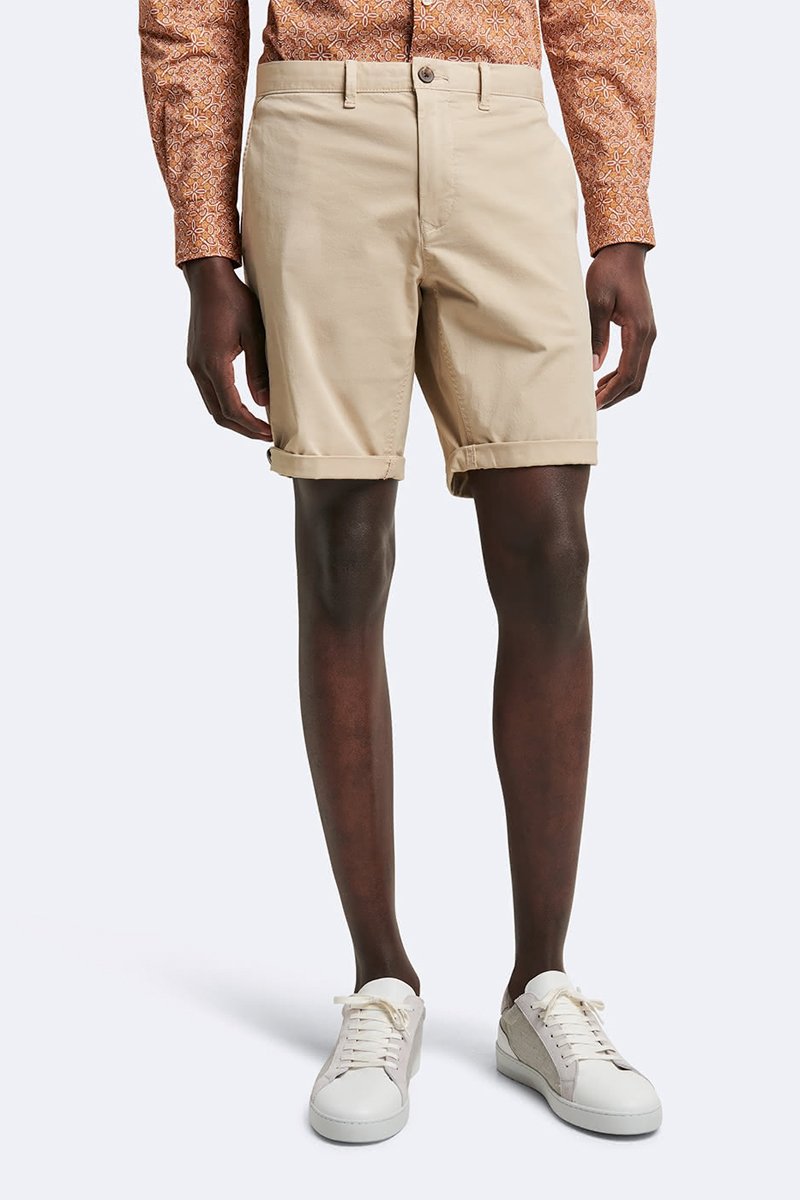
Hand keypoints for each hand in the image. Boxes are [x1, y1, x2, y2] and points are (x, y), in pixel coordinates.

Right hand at [183, 256, 271, 439]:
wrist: (208, 280)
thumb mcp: (255, 333)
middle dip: (243, 429)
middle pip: (219, 414)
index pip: (231, 409)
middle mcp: (199, 369)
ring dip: (233, 419)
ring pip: (212, 406)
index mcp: (214, 364)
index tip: (270, 433)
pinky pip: (209, 393)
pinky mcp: (196, 361)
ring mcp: (194, 366)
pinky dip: (225, 406)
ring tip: (257, 426)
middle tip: (266, 435)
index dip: (251, 426)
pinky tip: (243, 407)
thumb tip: (264, 403)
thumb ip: (259, 370)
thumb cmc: (235, 300)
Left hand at [586, 243, 656, 409]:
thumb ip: (596, 335)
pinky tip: (603, 378)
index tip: (593, 405)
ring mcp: (648, 334)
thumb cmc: (608, 272)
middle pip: (636, 380)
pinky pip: (635, 361)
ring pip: (637, 373)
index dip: (610, 393)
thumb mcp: (596, 302)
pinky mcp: (643, 331)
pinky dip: (620, 375)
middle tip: (591, 407)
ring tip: (594, 396)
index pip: (628, 373)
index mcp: (639, 330)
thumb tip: (594, 367)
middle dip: (614, 396)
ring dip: (618, 388)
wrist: (624, 253)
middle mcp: (649, 335)